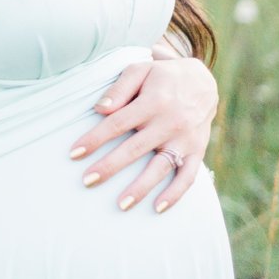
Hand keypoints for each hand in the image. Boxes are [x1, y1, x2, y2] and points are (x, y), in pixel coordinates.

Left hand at [69, 58, 217, 212]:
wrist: (204, 81)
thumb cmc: (163, 76)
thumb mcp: (141, 70)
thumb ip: (120, 88)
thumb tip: (99, 109)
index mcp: (153, 101)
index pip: (118, 123)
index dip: (95, 138)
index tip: (74, 152)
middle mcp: (169, 122)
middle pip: (135, 148)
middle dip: (110, 166)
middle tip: (87, 181)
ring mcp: (185, 140)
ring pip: (161, 167)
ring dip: (141, 188)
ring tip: (120, 204)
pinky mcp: (197, 151)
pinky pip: (188, 176)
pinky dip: (175, 194)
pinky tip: (158, 208)